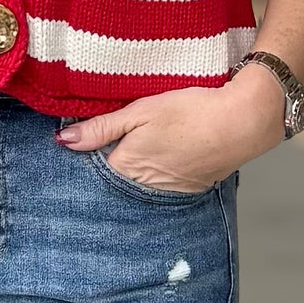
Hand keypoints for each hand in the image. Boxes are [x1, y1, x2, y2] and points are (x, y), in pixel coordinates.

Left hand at [54, 76, 285, 191]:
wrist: (240, 124)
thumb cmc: (189, 112)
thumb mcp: (141, 111)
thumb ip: (102, 127)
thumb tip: (64, 140)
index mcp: (127, 166)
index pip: (92, 166)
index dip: (87, 151)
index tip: (83, 137)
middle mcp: (144, 186)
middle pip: (114, 178)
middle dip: (108, 161)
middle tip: (111, 139)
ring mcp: (167, 191)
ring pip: (137, 183)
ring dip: (133, 170)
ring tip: (140, 145)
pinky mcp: (188, 189)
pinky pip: (160, 186)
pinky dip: (156, 173)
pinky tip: (163, 153)